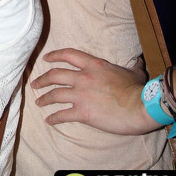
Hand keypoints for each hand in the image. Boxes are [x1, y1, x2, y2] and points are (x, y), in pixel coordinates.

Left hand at [31, 48, 159, 134]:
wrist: (140, 107)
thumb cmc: (138, 89)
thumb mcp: (135, 72)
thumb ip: (133, 66)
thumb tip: (139, 61)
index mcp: (94, 64)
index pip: (68, 55)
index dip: (55, 55)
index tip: (46, 58)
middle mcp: (83, 77)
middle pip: (55, 75)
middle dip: (42, 79)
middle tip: (35, 83)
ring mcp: (81, 95)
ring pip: (55, 94)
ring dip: (44, 98)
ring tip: (38, 102)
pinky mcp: (82, 113)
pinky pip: (63, 115)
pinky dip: (54, 118)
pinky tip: (49, 120)